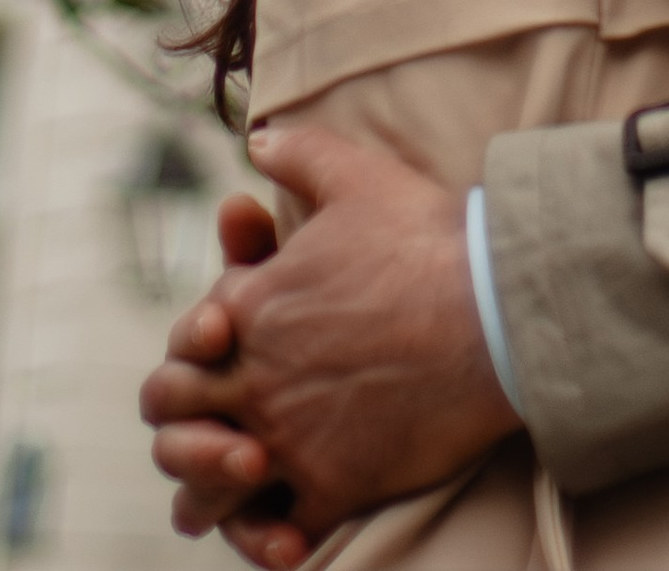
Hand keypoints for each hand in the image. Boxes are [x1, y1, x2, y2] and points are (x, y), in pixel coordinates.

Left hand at [140, 123, 512, 562]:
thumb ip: (299, 153)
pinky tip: (287, 540)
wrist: (495, 308)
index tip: (227, 345)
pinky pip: (277, 536)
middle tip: (216, 425)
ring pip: (207, 492)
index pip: (186, 341)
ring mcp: (288, 439)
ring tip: (237, 489)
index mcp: (251, 307)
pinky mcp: (332, 486)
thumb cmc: (428, 239)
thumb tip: (257, 138)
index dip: (197, 346)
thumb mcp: (357, 175)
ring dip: (209, 494)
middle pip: (173, 417)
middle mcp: (255, 378)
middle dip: (183, 423)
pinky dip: (272, 544)